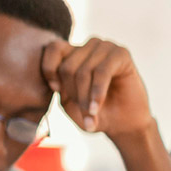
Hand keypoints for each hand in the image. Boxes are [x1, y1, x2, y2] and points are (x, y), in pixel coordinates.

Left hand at [41, 38, 155, 139]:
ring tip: (91, 114)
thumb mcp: (67, 101)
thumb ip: (58, 86)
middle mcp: (89, 46)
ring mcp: (106, 47)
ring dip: (85, 97)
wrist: (121, 124)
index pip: (53, 48)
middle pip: (67, 66)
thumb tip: (53, 82)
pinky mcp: (121, 54)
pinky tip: (95, 109)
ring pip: (83, 71)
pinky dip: (97, 93)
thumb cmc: (91, 112)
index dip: (49, 69)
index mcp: (73, 53)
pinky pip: (102, 72)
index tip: (56, 90)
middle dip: (73, 93)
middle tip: (82, 110)